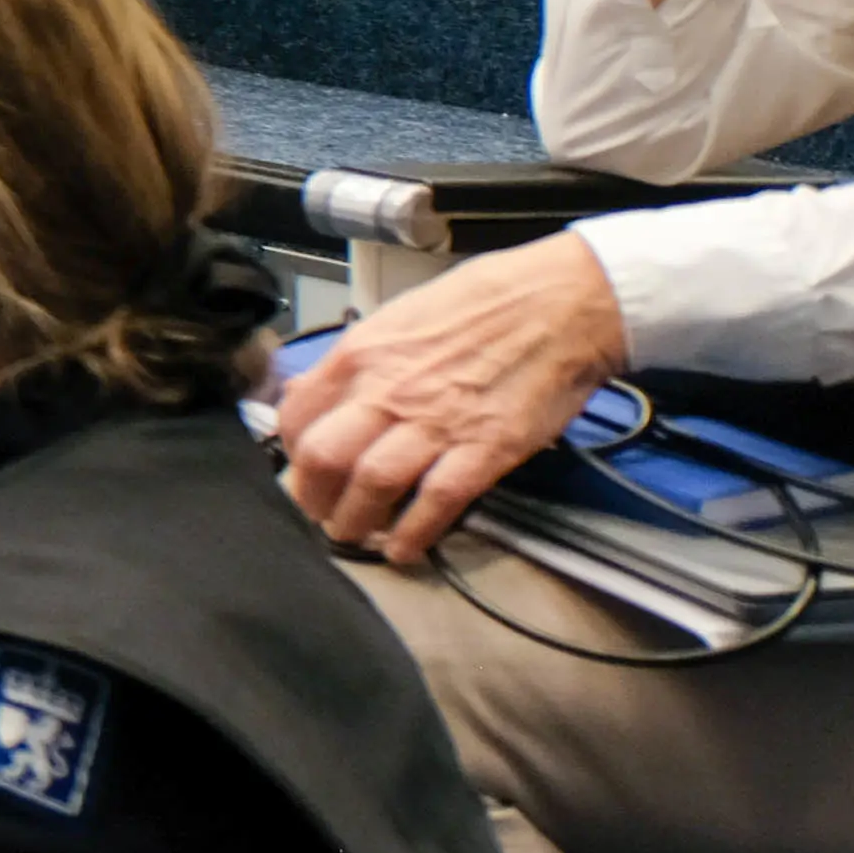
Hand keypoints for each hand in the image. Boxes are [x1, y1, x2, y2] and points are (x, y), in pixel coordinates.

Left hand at [276, 236, 628, 564]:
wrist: (562, 302)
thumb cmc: (481, 302)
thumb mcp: (400, 316)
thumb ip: (356, 359)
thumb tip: (311, 389)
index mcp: (361, 353)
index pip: (298, 415)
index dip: (291, 453)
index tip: (303, 471)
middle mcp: (387, 389)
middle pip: (324, 457)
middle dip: (313, 497)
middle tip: (321, 514)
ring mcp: (436, 422)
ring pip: (373, 484)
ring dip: (356, 521)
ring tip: (355, 536)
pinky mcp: (486, 448)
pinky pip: (437, 500)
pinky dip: (415, 532)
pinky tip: (404, 550)